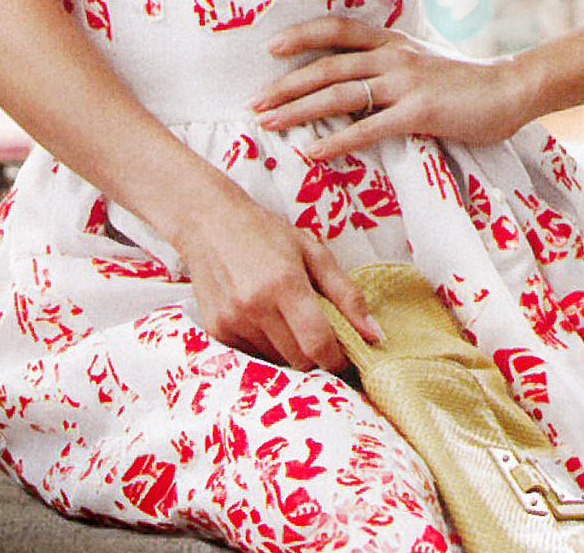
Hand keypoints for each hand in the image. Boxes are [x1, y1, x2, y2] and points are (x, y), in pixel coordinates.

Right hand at [173, 175, 382, 371]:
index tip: (346, 355)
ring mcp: (233, 321)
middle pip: (299, 359)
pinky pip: (252, 356)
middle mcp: (255, 306)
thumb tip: (374, 335)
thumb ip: (346, 294)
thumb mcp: (313, 251)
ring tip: (287, 319)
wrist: (209, 223)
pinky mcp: (217, 330)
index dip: (337, 359)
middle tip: (320, 334)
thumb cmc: (266, 233)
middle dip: (316, 355)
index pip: (318, 344)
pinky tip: (264, 319)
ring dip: (290, 350)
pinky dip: (266, 347)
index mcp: (285, 284)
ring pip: (276, 360)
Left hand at [252, 17, 530, 159]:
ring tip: (269, 124)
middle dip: (286, 84)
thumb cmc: (465, 82)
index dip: (302, 35)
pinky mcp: (419, 111)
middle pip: (328, 66)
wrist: (510, 90)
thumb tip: (356, 79)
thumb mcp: (422, 63)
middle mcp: (393, 56)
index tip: (271, 48)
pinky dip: (337, 141)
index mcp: (393, 41)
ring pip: (340, 94)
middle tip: (254, 102)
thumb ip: (391, 67)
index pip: (338, 30)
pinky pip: (368, 128)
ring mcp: (405, 82)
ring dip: (299, 110)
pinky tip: (313, 153)